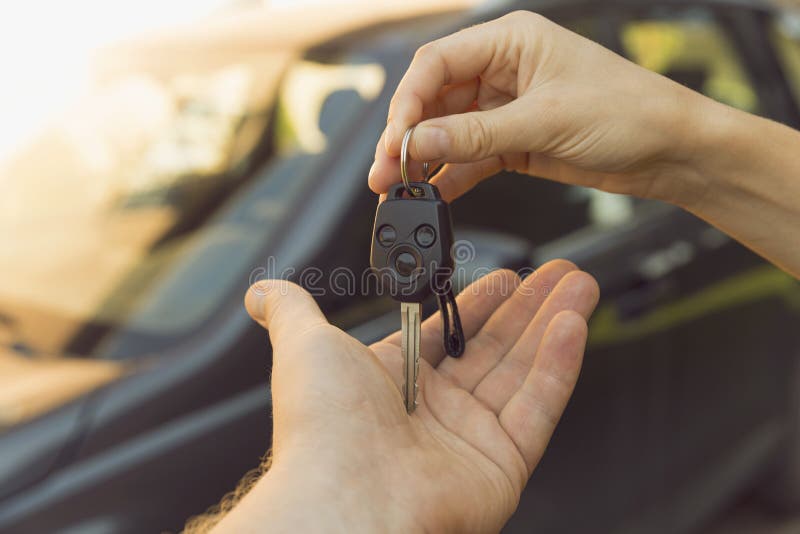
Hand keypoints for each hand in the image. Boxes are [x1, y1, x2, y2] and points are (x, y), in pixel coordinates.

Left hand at [216, 262, 597, 532]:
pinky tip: (573, 324)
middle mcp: (434, 412)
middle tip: (560, 272)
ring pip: (523, 371)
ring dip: (554, 325)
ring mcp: (470, 440)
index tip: (509, 274)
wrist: (345, 498)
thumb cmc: (321, 426)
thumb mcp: (304, 346)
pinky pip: (538, 407)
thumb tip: (261, 292)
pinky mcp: (503, 466)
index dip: (480, 302)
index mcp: (394, 383)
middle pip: (494, 348)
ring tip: (580, 284)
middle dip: (530, 307)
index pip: (448, 333)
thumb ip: (291, 310)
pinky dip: (559, 365)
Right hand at [368, 10, 713, 205]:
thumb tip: (419, 140)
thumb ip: (477, 134)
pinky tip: (433, 194)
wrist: (671, 150)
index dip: (409, 100)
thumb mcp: (546, 119)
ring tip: (398, 188)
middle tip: (386, 170)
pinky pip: (470, 158)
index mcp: (510, 42)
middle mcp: (502, 71)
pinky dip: (451, 177)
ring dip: (422, 160)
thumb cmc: (629, 111)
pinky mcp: (514, 143)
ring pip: (447, 132)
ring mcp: (506, 109)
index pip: (438, 63)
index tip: (395, 137)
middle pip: (435, 100)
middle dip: (407, 136)